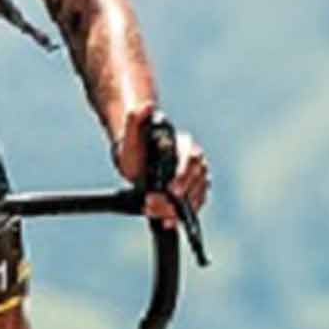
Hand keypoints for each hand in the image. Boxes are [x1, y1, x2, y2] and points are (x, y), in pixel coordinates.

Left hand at [115, 107, 210, 226]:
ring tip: (163, 218)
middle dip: (180, 196)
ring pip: (196, 194)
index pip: (190, 160)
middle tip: (161, 207)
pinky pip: (192, 205)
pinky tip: (168, 222)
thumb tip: (144, 106)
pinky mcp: (191, 192)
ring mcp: (196, 177)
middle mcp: (195, 161)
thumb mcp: (132, 134)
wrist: (136, 158)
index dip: (182, 176)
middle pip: (196, 180)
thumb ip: (136, 120)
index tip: (171, 190)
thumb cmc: (135, 146)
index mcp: (184, 145)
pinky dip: (182, 215)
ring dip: (180, 209)